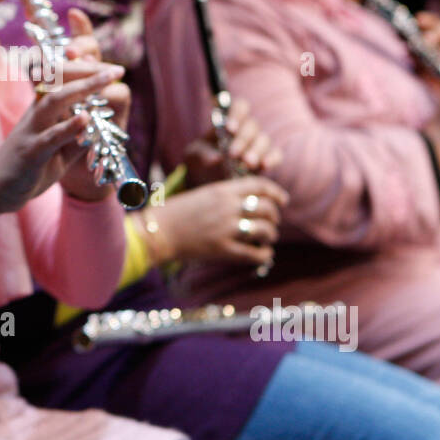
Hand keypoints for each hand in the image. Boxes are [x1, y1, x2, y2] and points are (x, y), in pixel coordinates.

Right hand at [0, 64, 124, 233]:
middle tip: (117, 69)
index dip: (85, 72)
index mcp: (39, 112)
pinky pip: (50, 136)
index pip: (61, 83)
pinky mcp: (30, 152)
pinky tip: (86, 117)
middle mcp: (34, 115)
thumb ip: (75, 139)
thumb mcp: (56, 153)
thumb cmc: (25, 171)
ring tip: (107, 79)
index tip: (110, 69)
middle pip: (60, 82)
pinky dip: (69, 126)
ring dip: (82, 88)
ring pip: (55, 101)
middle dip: (89, 72)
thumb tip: (98, 126)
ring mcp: (30, 132)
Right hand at [141, 175, 287, 266]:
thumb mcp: (201, 194)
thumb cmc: (175, 212)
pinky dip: (264, 254)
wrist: (156, 232)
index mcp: (222, 190)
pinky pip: (254, 253)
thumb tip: (248, 201)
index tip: (283, 199)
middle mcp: (228, 207)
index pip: (260, 185)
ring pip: (265, 230)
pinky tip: (263, 254)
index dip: (276, 192)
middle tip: (273, 222)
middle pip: (267, 208)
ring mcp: (226, 229)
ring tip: (267, 238)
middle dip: (275, 216)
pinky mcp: (223, 250)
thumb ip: (225, 196)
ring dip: (271, 234)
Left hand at [183, 96, 281, 187]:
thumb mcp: (194, 157)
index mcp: (228, 120)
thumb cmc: (200, 161)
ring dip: (256, 151)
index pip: (240, 107)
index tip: (230, 128)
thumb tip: (215, 157)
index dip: (237, 114)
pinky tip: (264, 165)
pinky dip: (272, 158)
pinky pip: (275, 154)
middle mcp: (245, 129)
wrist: (205, 180)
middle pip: (252, 125)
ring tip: (246, 163)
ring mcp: (257, 143)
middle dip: (243, 139)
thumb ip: (202, 154)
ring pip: (264, 139)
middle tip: (233, 154)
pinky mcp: (266, 158)